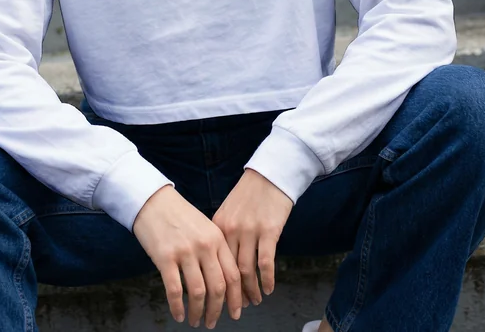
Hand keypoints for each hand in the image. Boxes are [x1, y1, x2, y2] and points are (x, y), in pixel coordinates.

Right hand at [133, 185, 243, 327]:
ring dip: (198, 312)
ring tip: (196, 321)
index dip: (235, 298)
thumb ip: (215, 250)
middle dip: (217, 310)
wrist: (153, 200)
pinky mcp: (165, 257)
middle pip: (218, 287)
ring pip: (198, 292)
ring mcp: (185, 251)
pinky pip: (175, 291)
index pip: (233, 275)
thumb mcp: (205, 227)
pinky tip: (178, 315)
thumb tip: (222, 282)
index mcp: (217, 238)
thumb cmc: (179, 215)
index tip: (235, 312)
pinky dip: (178, 307)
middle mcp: (204, 246)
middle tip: (213, 322)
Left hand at [211, 168, 293, 305]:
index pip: (214, 264)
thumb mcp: (229, 211)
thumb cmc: (249, 194)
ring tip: (254, 302)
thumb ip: (223, 234)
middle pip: (229, 271)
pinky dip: (267, 280)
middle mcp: (231, 230)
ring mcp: (250, 231)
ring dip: (251, 291)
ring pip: (247, 271)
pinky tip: (268, 290)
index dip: (218, 285)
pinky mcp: (269, 231)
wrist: (269, 174)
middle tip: (236, 310)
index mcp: (218, 227)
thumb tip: (219, 262)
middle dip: (233, 295)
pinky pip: (266, 263)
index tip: (219, 299)